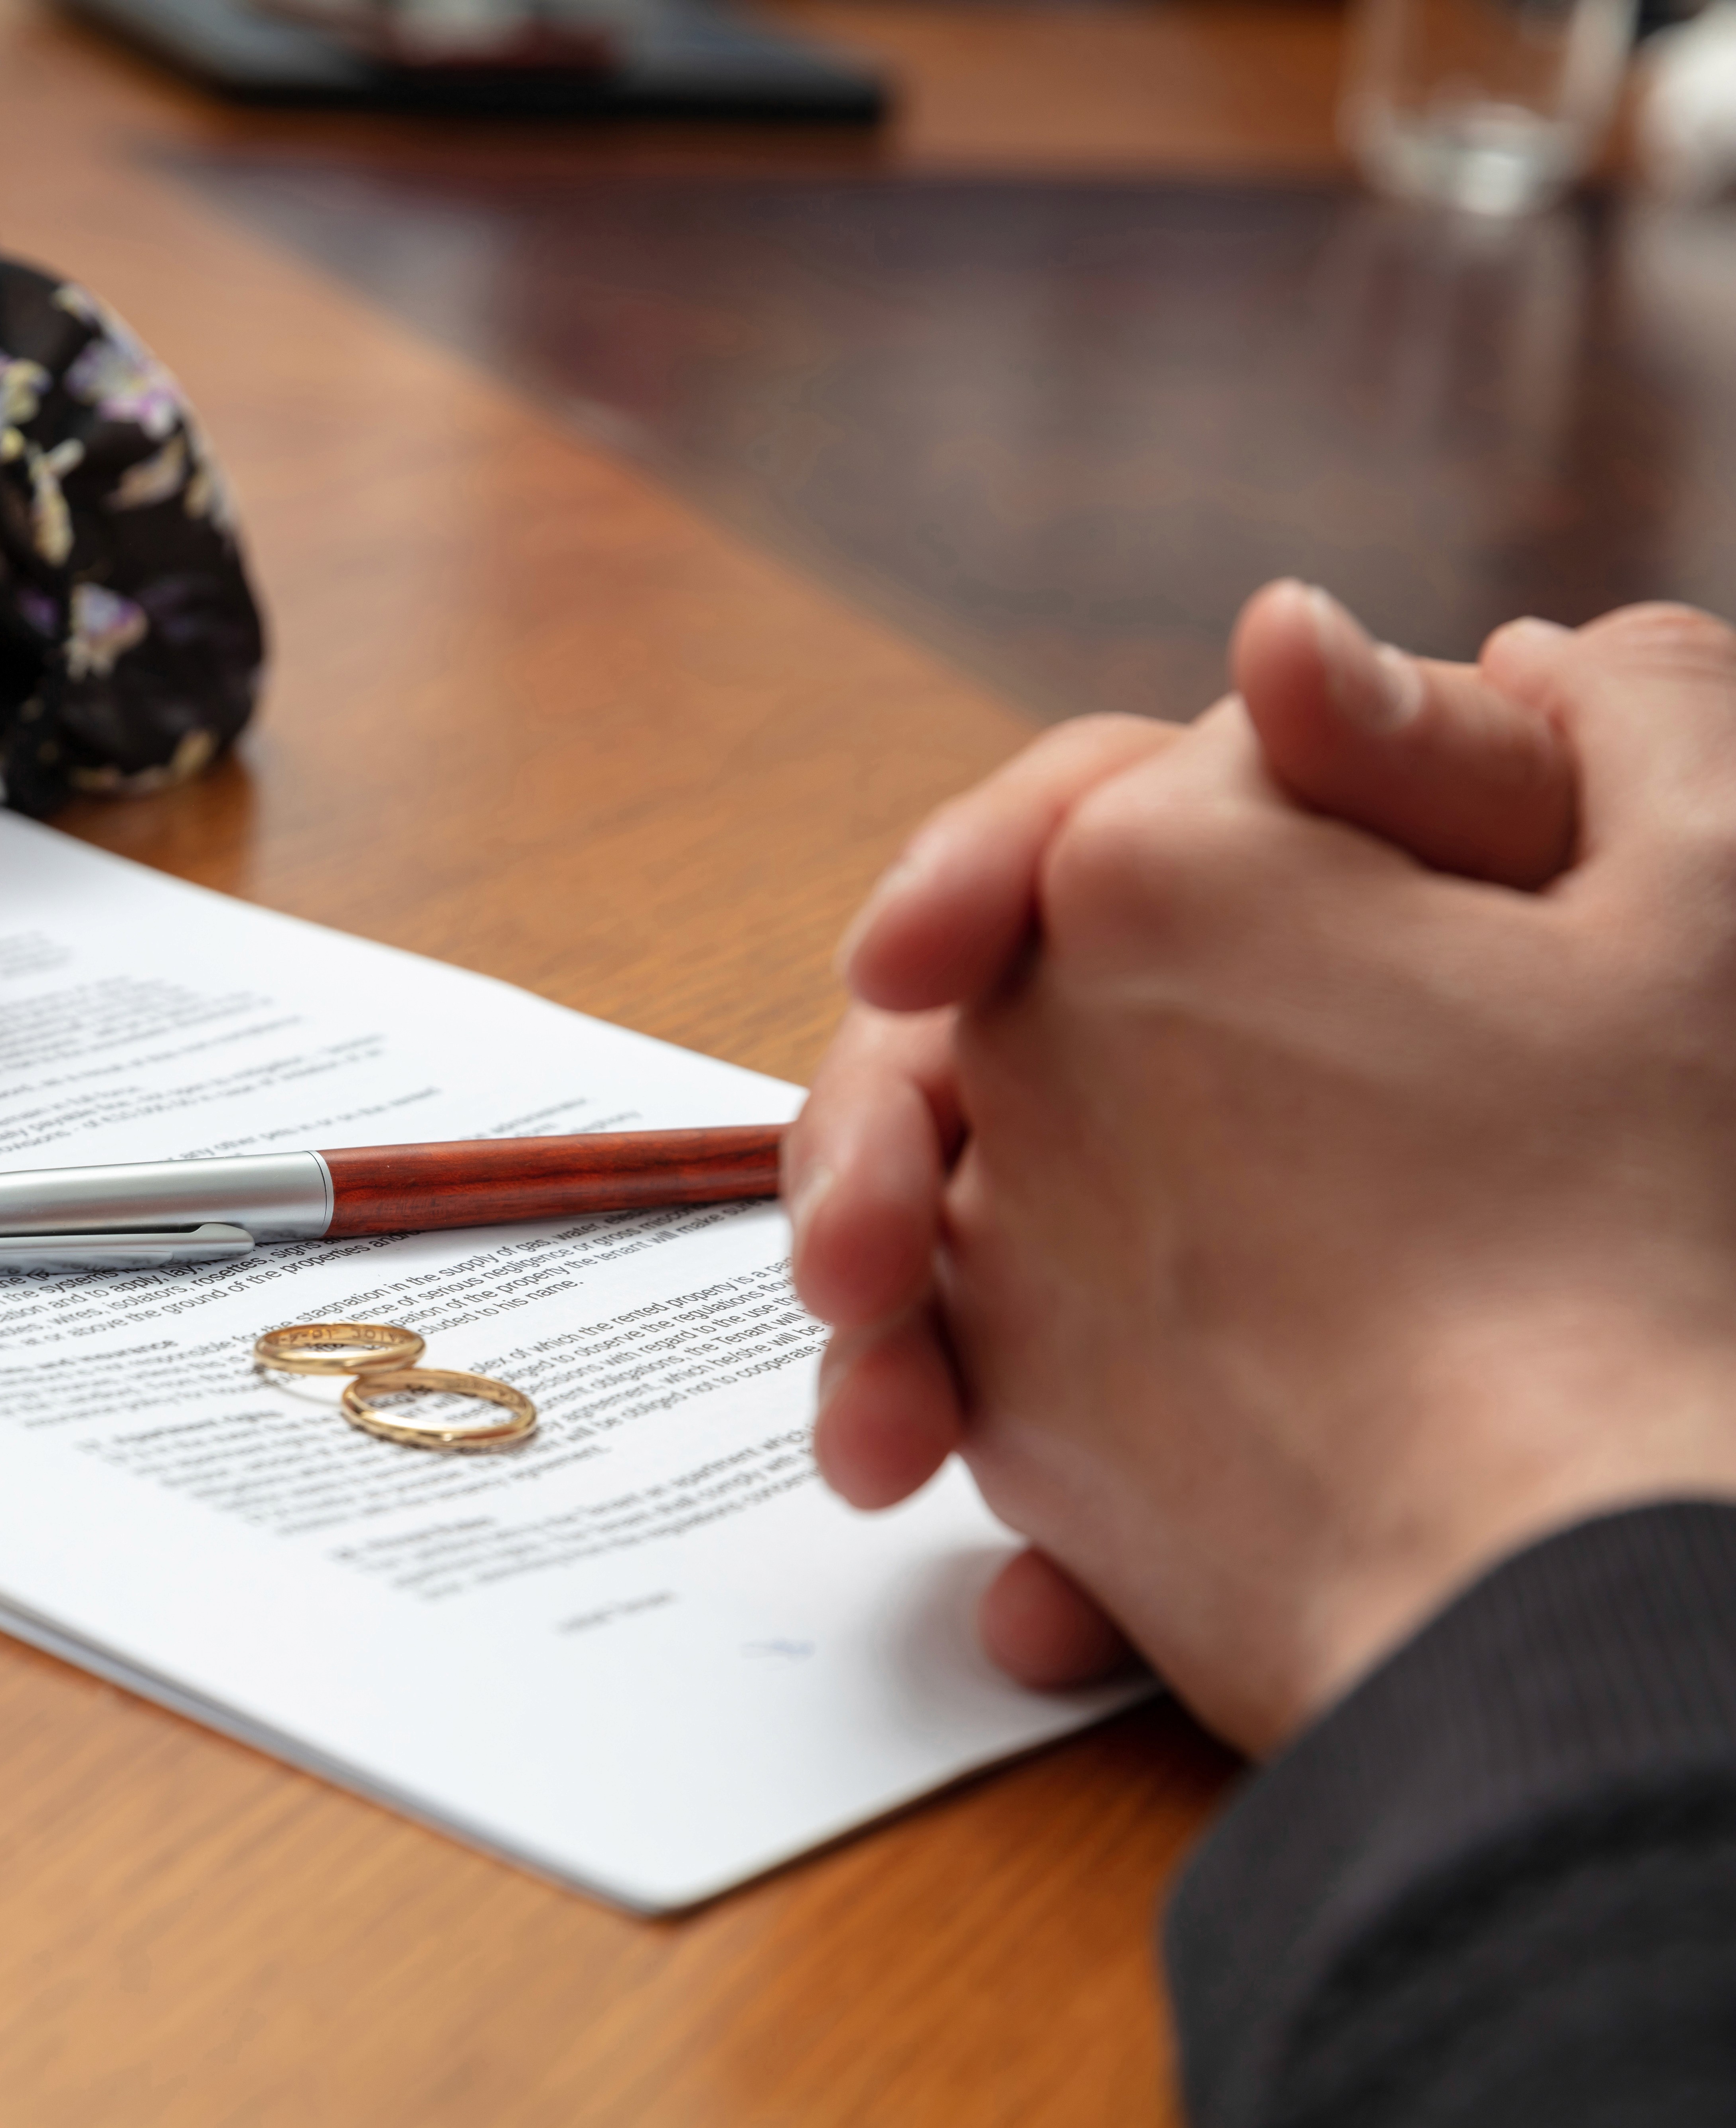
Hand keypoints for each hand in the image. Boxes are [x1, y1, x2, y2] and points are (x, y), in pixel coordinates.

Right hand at [788, 582, 1582, 1691]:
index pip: (1071, 838)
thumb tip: (1283, 633)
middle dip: (870, 1153)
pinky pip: (1028, 1433)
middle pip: (960, 1056)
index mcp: (1292, 912)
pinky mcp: (1142, 1407)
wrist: (1670, 1548)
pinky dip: (1024, 1515)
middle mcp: (1200, 1053)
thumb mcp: (1660, 919)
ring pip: (947, 1250)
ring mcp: (1151, 1234)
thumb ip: (1446, 759)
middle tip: (854, 1269)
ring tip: (889, 1451)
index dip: (966, 881)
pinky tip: (1047, 1606)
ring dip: (896, 1344)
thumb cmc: (1684, 1231)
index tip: (899, 960)